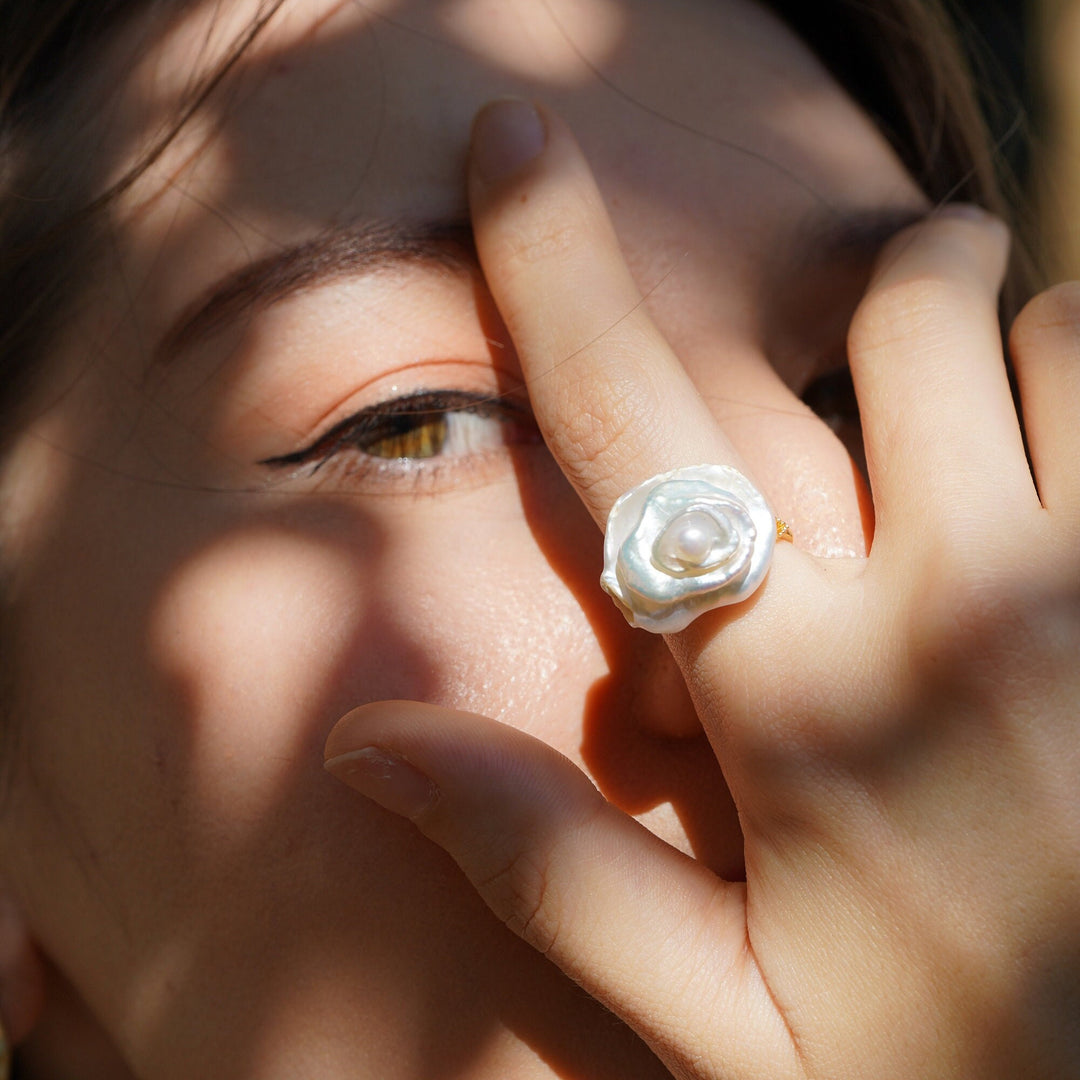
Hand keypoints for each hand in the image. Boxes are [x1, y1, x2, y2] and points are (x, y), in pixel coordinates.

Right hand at [325, 101, 1079, 1078]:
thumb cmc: (958, 1079)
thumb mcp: (726, 1025)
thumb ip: (550, 867)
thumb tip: (368, 738)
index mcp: (800, 699)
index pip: (635, 430)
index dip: (555, 271)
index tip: (509, 141)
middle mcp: (952, 606)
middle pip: (873, 316)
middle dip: (848, 280)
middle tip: (846, 337)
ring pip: (1028, 328)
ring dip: (978, 334)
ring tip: (958, 425)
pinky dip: (1076, 383)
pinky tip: (1050, 478)